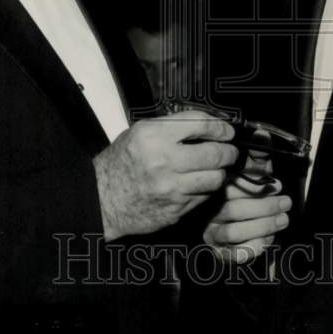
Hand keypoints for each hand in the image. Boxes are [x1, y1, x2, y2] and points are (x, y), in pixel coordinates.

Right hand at [93, 110, 237, 240]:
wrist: (102, 199)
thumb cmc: (121, 163)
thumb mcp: (139, 133)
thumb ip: (171, 127)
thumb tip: (206, 125)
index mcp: (153, 135)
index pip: (200, 124)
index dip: (220, 127)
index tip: (226, 131)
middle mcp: (163, 160)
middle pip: (214, 153)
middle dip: (228, 151)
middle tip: (230, 151)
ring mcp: (171, 187)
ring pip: (215, 178)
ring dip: (219, 172)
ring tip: (215, 168)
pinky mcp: (175, 209)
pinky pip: (203, 197)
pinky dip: (205, 190)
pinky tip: (198, 184)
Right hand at [202, 151, 291, 263]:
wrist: (242, 229)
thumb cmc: (250, 195)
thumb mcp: (255, 173)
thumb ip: (259, 155)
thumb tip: (262, 133)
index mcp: (217, 189)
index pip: (231, 186)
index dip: (256, 187)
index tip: (277, 185)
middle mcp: (210, 210)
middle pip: (233, 209)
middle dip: (265, 207)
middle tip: (286, 203)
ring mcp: (213, 233)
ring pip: (234, 231)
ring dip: (264, 226)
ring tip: (283, 219)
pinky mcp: (221, 252)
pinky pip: (233, 254)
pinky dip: (252, 248)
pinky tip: (266, 241)